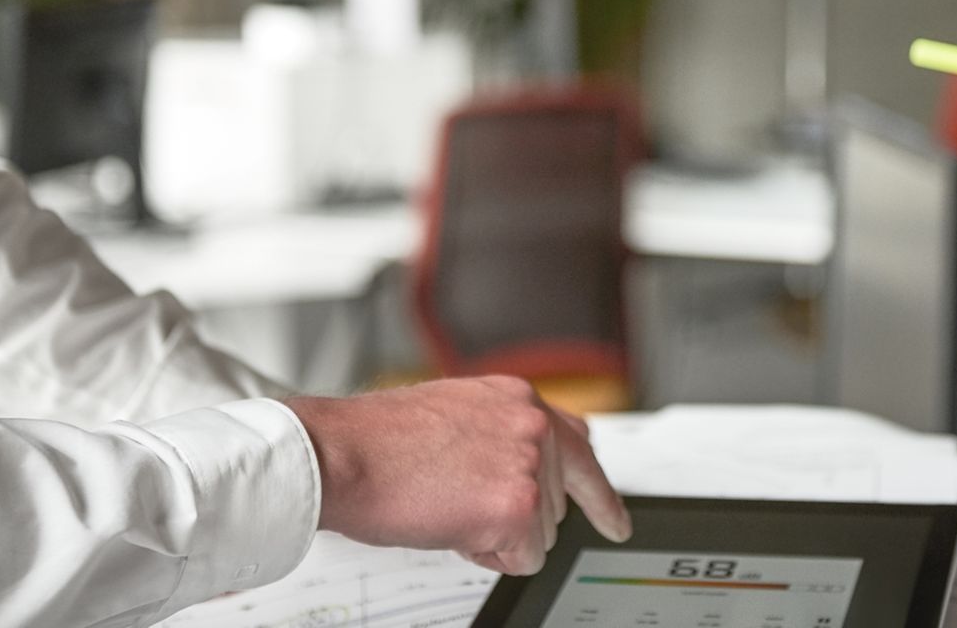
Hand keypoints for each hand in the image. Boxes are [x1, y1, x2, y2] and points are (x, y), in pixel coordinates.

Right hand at [284, 376, 631, 575]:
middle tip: (456, 499)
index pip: (579, 446)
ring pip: (538, 535)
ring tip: (444, 500)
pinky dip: (485, 554)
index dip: (598, 494)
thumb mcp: (455, 416)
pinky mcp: (517, 504)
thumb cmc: (376, 441)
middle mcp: (532, 422)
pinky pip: (521, 558)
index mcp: (516, 398)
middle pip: (555, 505)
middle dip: (513, 517)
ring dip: (494, 532)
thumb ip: (500, 434)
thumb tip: (519, 470)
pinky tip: (450, 522)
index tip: (615, 521)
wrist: (341, 452)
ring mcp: (529, 462)